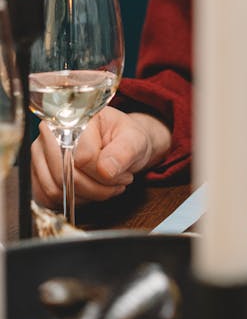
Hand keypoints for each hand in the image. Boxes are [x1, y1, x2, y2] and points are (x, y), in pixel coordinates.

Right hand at [32, 108, 170, 207]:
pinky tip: (88, 193)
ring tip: (105, 188)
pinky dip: (70, 201)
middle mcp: (51, 131)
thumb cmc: (126, 139)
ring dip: (85, 197)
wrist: (120, 144)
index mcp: (77, 118)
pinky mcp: (37, 171)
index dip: (105, 174)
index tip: (124, 175)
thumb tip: (105, 170)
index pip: (83, 157)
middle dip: (96, 189)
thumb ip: (124, 152)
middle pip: (65, 175)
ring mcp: (40, 152)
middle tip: (116, 185)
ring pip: (55, 189)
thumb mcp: (136, 140)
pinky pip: (46, 197)